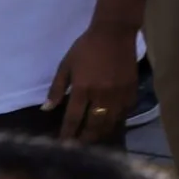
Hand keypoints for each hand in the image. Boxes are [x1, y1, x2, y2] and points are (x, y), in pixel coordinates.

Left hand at [44, 20, 137, 142]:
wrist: (114, 32)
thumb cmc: (86, 47)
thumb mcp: (66, 65)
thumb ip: (56, 88)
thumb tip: (46, 109)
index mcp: (82, 89)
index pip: (73, 119)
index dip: (68, 134)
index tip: (63, 145)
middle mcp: (101, 95)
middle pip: (93, 126)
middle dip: (85, 139)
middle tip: (80, 147)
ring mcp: (118, 93)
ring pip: (110, 122)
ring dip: (101, 133)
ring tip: (94, 139)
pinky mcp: (131, 89)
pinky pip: (125, 112)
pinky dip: (118, 120)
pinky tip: (112, 122)